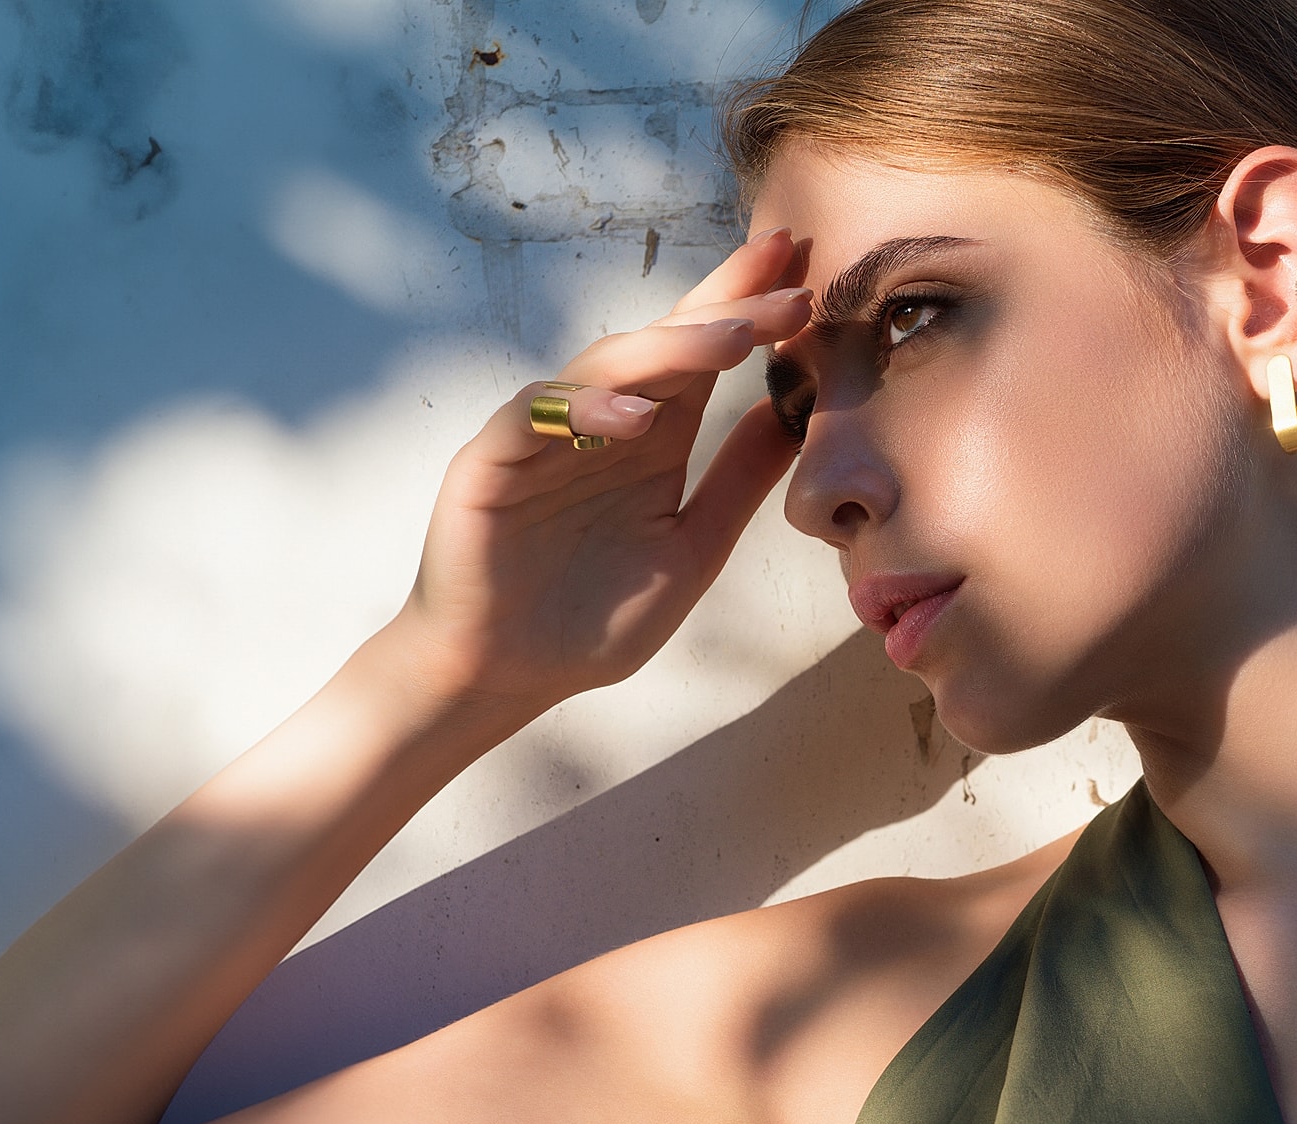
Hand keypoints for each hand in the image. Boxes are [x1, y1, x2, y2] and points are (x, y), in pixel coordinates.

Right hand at [382, 229, 809, 713]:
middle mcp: (600, 424)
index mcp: (652, 439)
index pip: (705, 359)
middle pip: (664, 344)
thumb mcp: (692, 550)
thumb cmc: (592, 622)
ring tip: (731, 336)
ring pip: (603, 368)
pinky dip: (584, 411)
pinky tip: (635, 416)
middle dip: (723, 305)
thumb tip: (796, 414)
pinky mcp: (489, 466)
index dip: (750, 312)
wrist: (506, 679)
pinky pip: (534, 420)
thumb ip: (737, 483)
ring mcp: (542, 438)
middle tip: (783, 272)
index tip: (807, 275)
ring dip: (668, 347)